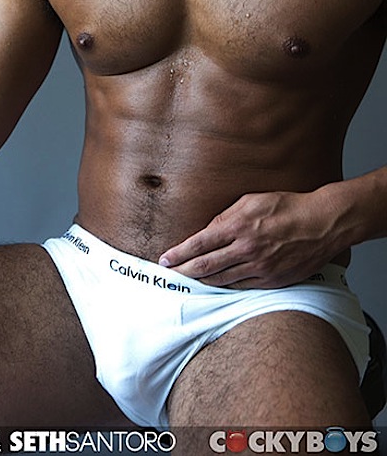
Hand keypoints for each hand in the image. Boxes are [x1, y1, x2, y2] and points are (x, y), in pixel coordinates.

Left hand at [158, 190, 340, 288]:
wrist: (322, 224)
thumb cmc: (287, 207)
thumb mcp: (251, 200)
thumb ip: (226, 217)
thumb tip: (207, 231)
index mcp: (238, 226)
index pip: (199, 244)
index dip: (179, 254)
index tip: (166, 259)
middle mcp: (246, 249)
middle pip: (205, 266)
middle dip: (184, 271)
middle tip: (170, 274)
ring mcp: (260, 268)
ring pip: (221, 280)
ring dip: (201, 282)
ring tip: (188, 280)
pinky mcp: (272, 280)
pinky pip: (241, 287)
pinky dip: (225, 286)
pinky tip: (215, 284)